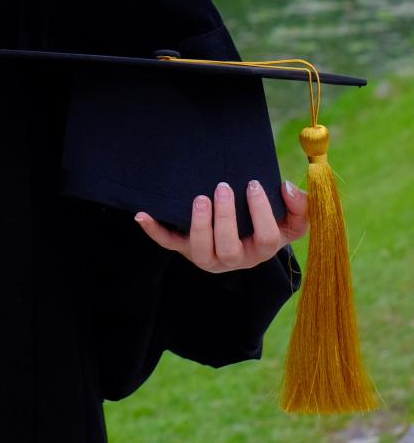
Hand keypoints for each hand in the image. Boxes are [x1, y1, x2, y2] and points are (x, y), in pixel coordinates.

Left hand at [134, 179, 308, 271]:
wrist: (241, 231)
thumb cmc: (266, 220)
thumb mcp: (290, 217)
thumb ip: (300, 205)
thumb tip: (287, 187)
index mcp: (263, 250)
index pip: (267, 239)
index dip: (261, 212)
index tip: (253, 184)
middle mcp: (235, 259)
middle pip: (230, 251)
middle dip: (226, 219)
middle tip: (223, 187)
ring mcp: (209, 256)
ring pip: (202, 253)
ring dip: (199, 226)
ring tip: (200, 199)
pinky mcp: (186, 247)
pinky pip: (169, 243)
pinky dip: (155, 230)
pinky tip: (142, 214)